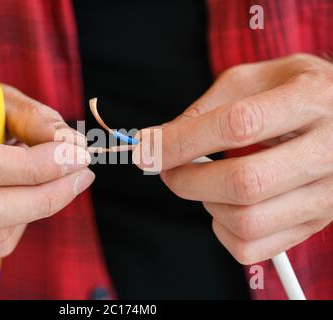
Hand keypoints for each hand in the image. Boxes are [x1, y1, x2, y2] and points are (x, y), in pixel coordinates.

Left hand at [135, 54, 332, 264]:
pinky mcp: (315, 223)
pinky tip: (226, 204)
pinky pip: (253, 247)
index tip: (145, 149)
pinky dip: (222, 230)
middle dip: (186, 179)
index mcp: (312, 99)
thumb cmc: (294, 92)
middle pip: (243, 182)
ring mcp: (327, 194)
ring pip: (247, 222)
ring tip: (206, 181)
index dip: (181, 142)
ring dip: (206, 203)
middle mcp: (329, 150)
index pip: (237, 126)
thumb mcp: (255, 80)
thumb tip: (159, 142)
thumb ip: (206, 109)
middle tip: (167, 168)